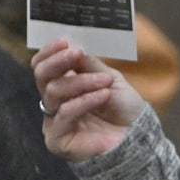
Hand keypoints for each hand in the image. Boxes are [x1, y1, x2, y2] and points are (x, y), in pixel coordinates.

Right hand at [33, 38, 147, 162]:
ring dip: (81, 82)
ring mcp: (53, 120)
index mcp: (63, 85)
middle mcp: (54, 102)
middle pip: (41, 76)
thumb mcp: (109, 78)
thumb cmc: (123, 108)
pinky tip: (102, 96)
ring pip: (53, 92)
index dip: (49, 52)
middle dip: (58, 61)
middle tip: (76, 53)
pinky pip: (64, 114)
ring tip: (105, 81)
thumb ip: (89, 65)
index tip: (64, 41)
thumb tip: (71, 45)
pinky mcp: (57, 139)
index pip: (43, 66)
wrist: (138, 136)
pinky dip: (84, 101)